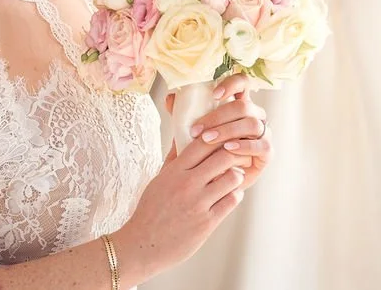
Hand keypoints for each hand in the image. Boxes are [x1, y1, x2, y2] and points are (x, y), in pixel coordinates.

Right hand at [117, 131, 251, 275]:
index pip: (202, 143)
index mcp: (175, 171)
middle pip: (224, 156)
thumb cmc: (150, 211)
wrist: (142, 245)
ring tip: (234, 178)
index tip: (224, 139)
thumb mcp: (158, 179)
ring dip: (237, 176)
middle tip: (237, 157)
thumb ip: (173, 158)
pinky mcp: (207, 223)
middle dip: (234, 154)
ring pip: (233, 178)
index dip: (218, 137)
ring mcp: (198, 204)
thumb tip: (181, 135)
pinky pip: (232, 200)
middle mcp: (187, 184)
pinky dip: (236, 195)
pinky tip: (230, 195)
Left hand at [165, 73, 273, 191]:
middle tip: (197, 129)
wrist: (214, 183)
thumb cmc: (205, 153)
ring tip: (208, 140)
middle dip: (218, 116)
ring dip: (228, 130)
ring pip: (252, 123)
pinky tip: (228, 149)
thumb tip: (171, 97)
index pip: (243, 83)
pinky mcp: (267, 152)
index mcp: (239, 104)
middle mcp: (254, 115)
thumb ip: (183, 115)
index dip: (232, 84)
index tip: (214, 94)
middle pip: (243, 106)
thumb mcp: (193, 132)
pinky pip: (261, 144)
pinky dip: (244, 145)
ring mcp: (263, 133)